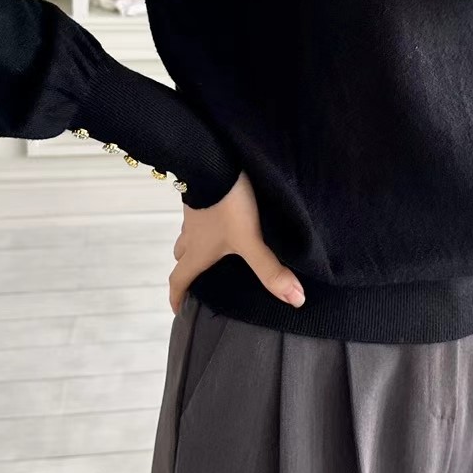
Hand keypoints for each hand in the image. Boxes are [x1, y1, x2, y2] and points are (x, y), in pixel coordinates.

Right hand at [168, 169, 305, 313]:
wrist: (213, 161)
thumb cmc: (228, 205)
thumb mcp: (251, 240)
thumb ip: (270, 270)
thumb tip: (295, 300)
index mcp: (198, 252)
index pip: (179, 280)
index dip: (177, 298)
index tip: (179, 310)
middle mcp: (192, 234)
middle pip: (182, 258)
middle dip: (189, 270)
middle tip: (201, 279)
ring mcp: (194, 213)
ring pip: (189, 235)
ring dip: (196, 245)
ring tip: (214, 250)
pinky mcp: (202, 193)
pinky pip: (199, 214)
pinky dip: (206, 223)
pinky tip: (223, 219)